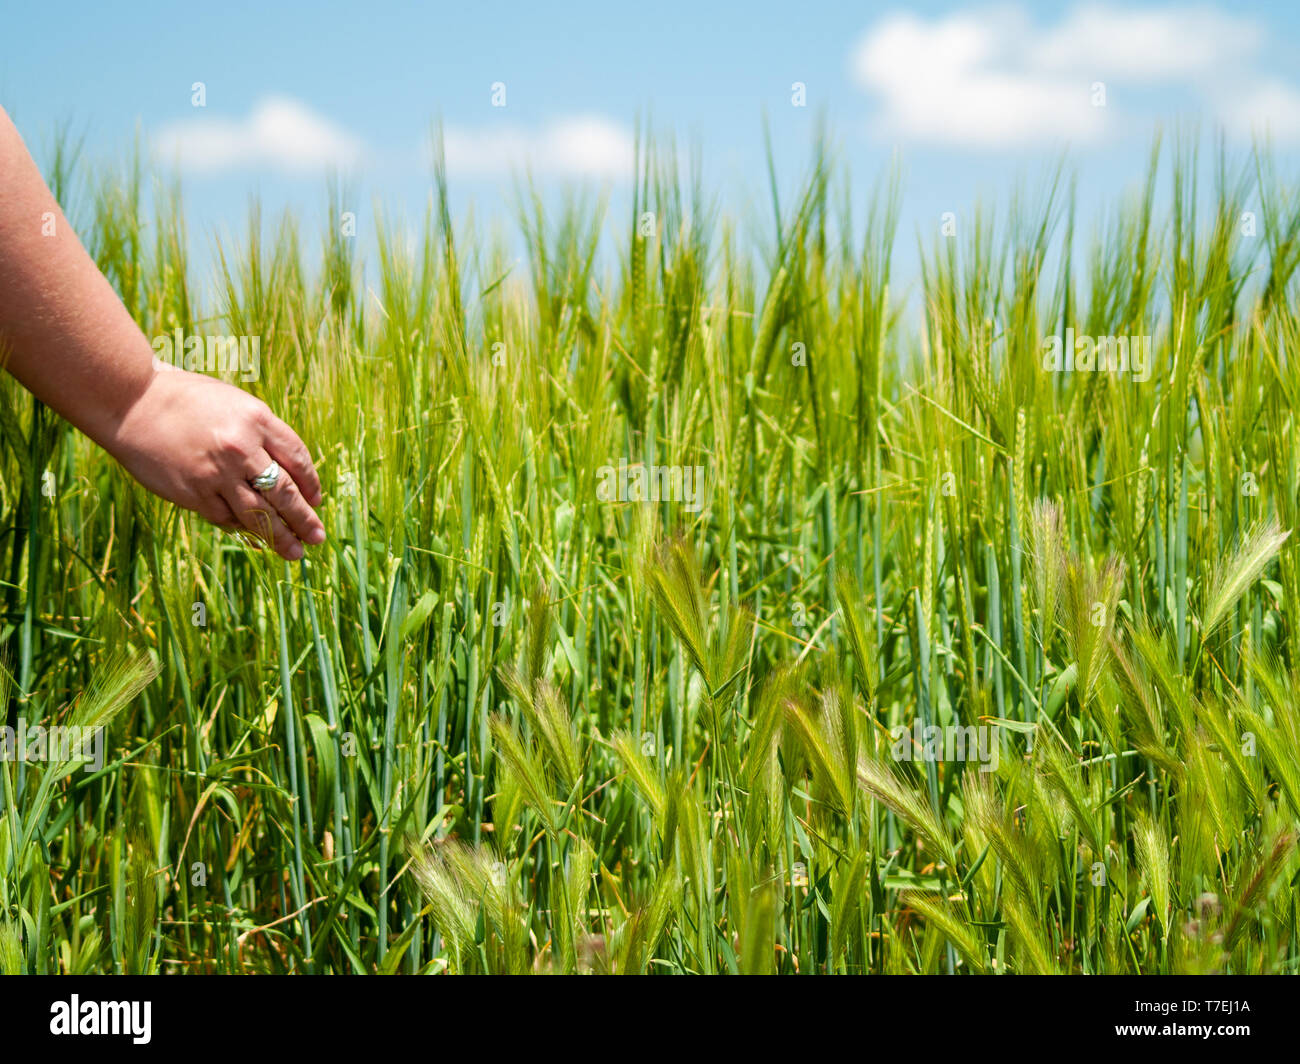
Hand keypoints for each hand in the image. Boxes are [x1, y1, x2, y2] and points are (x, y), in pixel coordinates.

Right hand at [107, 367, 324, 559]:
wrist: (131, 402)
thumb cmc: (185, 399)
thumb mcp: (233, 404)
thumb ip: (260, 434)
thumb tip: (287, 471)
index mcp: (257, 419)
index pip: (298, 458)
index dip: (311, 484)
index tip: (317, 500)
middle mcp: (242, 448)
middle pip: (284, 492)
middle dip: (304, 519)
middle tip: (317, 538)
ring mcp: (217, 473)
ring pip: (258, 514)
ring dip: (280, 537)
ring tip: (295, 552)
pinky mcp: (193, 493)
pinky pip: (226, 518)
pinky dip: (243, 529)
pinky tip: (255, 537)